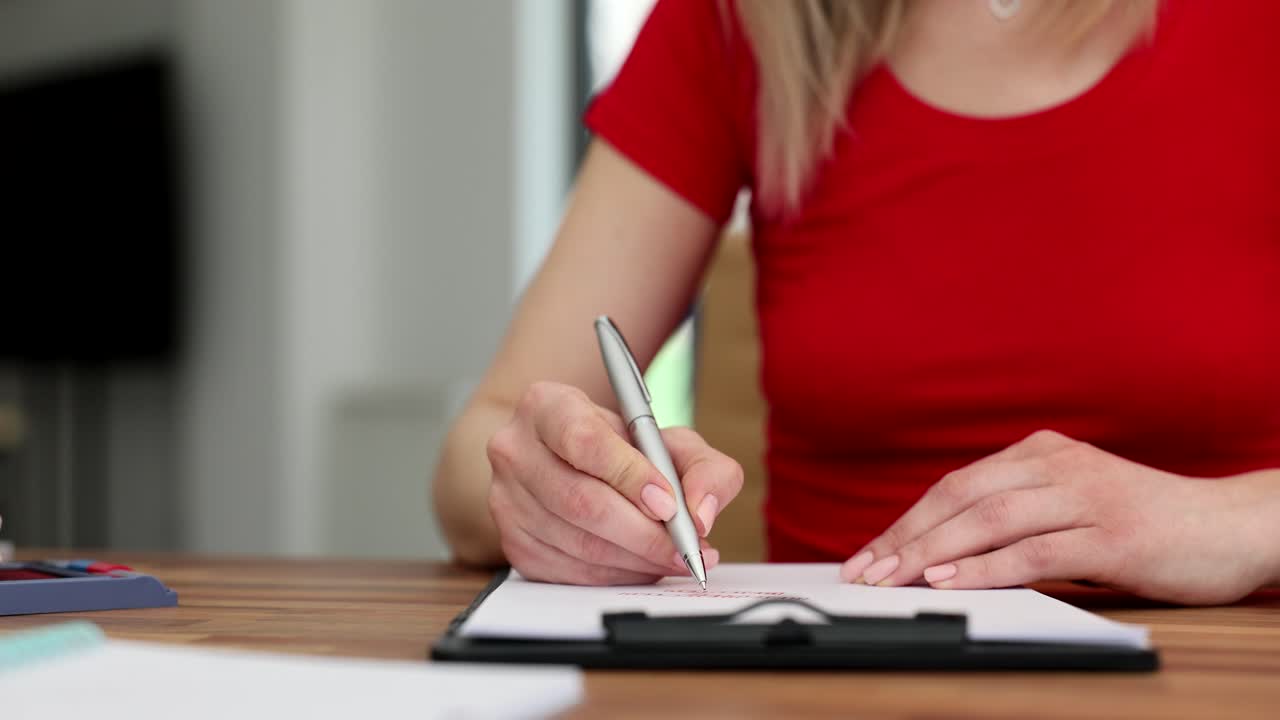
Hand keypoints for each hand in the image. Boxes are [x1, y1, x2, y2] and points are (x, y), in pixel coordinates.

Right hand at [486, 381, 742, 584]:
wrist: (570, 463)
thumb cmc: (622, 449)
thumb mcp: (669, 440)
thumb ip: (703, 466)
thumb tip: (702, 512)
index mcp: (546, 406)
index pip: (584, 442)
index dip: (630, 477)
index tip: (670, 504)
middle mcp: (515, 450)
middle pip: (581, 501)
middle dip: (645, 533)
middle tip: (688, 547)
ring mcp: (506, 501)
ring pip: (578, 543)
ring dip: (637, 560)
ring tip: (676, 557)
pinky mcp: (514, 545)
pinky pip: (570, 572)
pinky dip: (617, 575)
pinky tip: (643, 565)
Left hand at [840, 430, 1279, 603]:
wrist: (1231, 525)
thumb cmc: (1146, 521)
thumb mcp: (1072, 504)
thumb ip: (1018, 515)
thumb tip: (945, 551)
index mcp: (1042, 453)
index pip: (956, 486)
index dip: (906, 521)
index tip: (868, 554)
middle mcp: (1057, 466)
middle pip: (961, 497)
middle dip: (906, 536)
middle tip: (866, 572)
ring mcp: (1085, 497)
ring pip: (990, 519)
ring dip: (934, 551)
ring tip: (894, 578)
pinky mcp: (1112, 535)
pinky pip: (1036, 549)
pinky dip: (988, 565)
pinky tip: (953, 579)